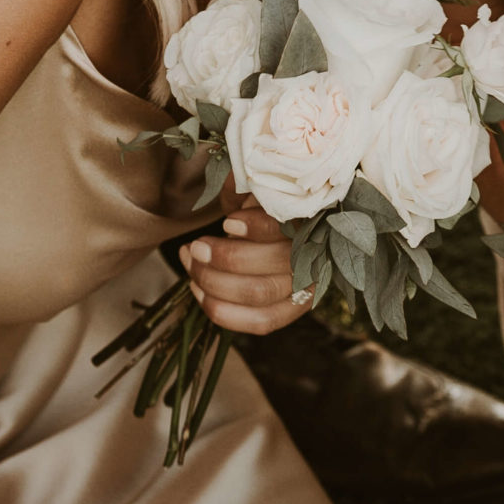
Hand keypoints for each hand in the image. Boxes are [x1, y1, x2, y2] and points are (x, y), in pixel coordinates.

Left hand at [183, 196, 311, 337]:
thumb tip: (231, 181)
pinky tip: (198, 291)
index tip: (226, 222)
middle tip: (195, 246)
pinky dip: (223, 311)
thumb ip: (245, 186)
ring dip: (215, 283)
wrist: (291, 235)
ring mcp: (304, 290)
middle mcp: (313, 258)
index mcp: (309, 221)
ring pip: (259, 295)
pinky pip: (259, 322)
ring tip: (190, 265)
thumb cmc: (269, 207)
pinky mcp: (290, 311)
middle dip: (224, 258)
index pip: (285, 228)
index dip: (255, 228)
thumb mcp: (259, 191)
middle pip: (271, 264)